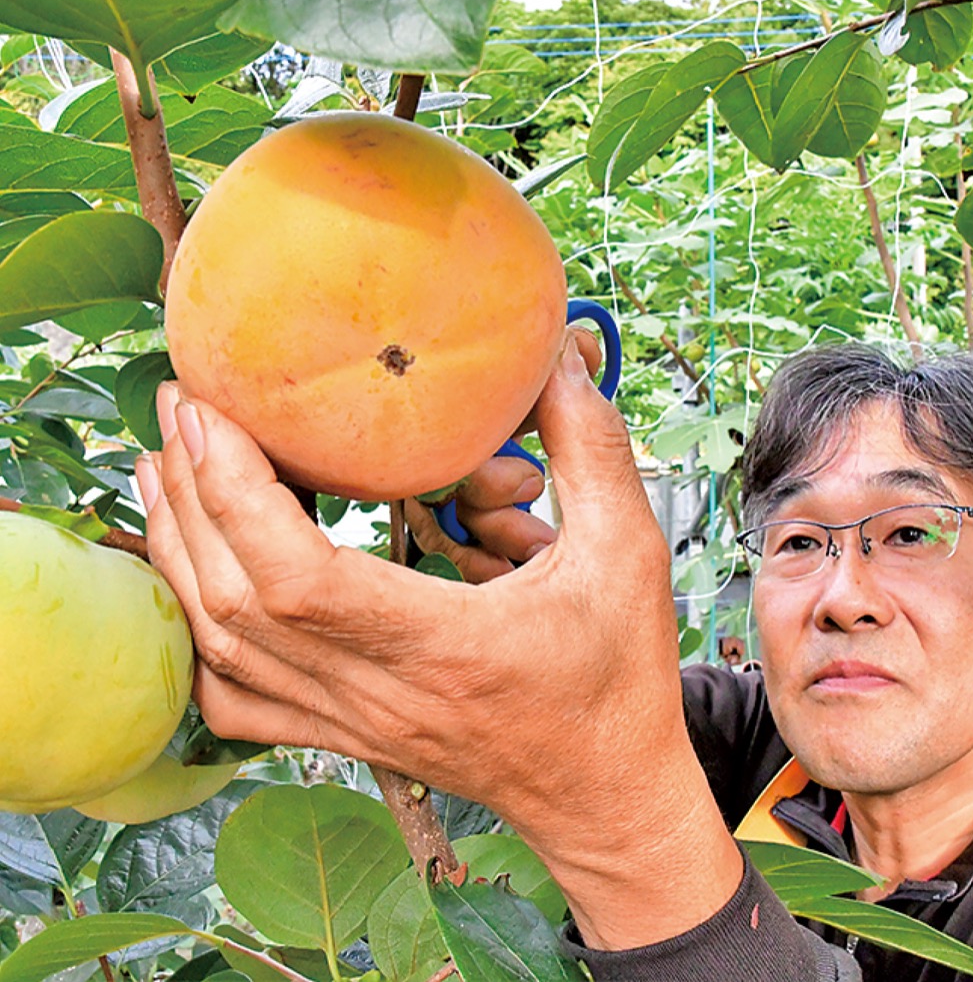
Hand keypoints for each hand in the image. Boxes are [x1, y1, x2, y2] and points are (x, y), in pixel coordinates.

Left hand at [138, 333, 741, 949]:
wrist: (603, 794)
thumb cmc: (620, 680)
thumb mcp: (629, 553)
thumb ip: (592, 449)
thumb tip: (560, 359)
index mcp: (443, 645)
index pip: (298, 577)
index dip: (235, 489)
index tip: (209, 411)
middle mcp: (379, 692)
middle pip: (237, 601)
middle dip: (190, 496)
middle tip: (179, 409)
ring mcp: (352, 723)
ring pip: (221, 649)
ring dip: (179, 553)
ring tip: (163, 469)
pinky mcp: (345, 736)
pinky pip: (235, 702)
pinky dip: (194, 637)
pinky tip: (190, 582)